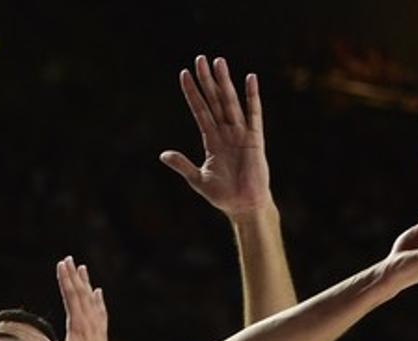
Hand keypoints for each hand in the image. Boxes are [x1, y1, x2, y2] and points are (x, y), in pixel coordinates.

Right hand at [55, 256, 110, 340]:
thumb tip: (38, 331)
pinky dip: (99, 300)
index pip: (71, 297)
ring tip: (82, 268)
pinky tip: (98, 292)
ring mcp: (97, 327)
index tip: (61, 265)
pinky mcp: (101, 333)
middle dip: (73, 275)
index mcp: (78, 326)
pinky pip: (101, 311)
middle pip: (81, 293)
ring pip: (92, 299)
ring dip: (86, 283)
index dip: (65, 280)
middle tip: (68, 259)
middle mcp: (90, 323)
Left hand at [160, 55, 271, 218]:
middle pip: (214, 100)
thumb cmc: (223, 195)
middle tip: (200, 58)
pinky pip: (254, 114)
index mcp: (212, 140)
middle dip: (207, 80)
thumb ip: (182, 164)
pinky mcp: (254, 139)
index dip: (192, 93)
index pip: (199, 110)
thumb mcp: (197, 178)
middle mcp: (226, 132)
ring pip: (230, 102)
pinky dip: (252, 97)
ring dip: (224, 82)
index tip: (183, 74)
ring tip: (218, 62)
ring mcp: (240, 134)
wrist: (243, 206)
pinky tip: (250, 79)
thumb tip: (163, 154)